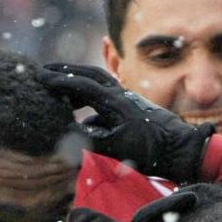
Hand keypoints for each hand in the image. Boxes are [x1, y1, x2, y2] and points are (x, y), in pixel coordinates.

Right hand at [39, 63, 214, 183]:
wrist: (182, 149)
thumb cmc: (152, 150)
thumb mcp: (117, 148)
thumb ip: (91, 139)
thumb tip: (67, 135)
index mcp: (116, 101)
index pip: (82, 85)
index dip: (59, 81)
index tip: (39, 78)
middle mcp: (121, 95)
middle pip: (89, 75)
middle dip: (65, 72)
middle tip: (44, 71)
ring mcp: (127, 99)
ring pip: (97, 84)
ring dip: (76, 84)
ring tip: (57, 91)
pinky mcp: (131, 108)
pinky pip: (104, 97)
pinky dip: (88, 99)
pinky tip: (78, 115)